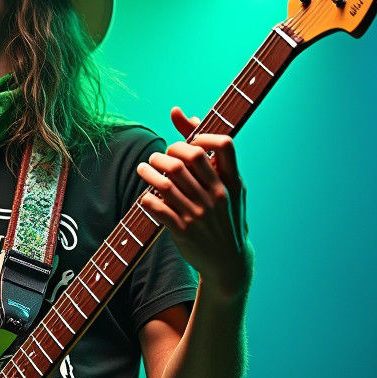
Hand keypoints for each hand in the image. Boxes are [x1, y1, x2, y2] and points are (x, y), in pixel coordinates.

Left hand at [137, 107, 252, 300]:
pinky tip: (146, 195)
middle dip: (168, 151)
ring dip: (149, 170)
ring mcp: (200, 214)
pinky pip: (156, 206)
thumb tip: (187, 115)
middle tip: (160, 156)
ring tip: (144, 168)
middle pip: (189, 158)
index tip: (189, 142)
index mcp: (232, 182)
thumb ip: (209, 154)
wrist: (229, 262)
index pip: (224, 145)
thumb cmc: (225, 218)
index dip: (203, 135)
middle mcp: (217, 196)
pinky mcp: (183, 230)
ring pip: (166, 180)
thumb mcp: (228, 188)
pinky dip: (147, 197)